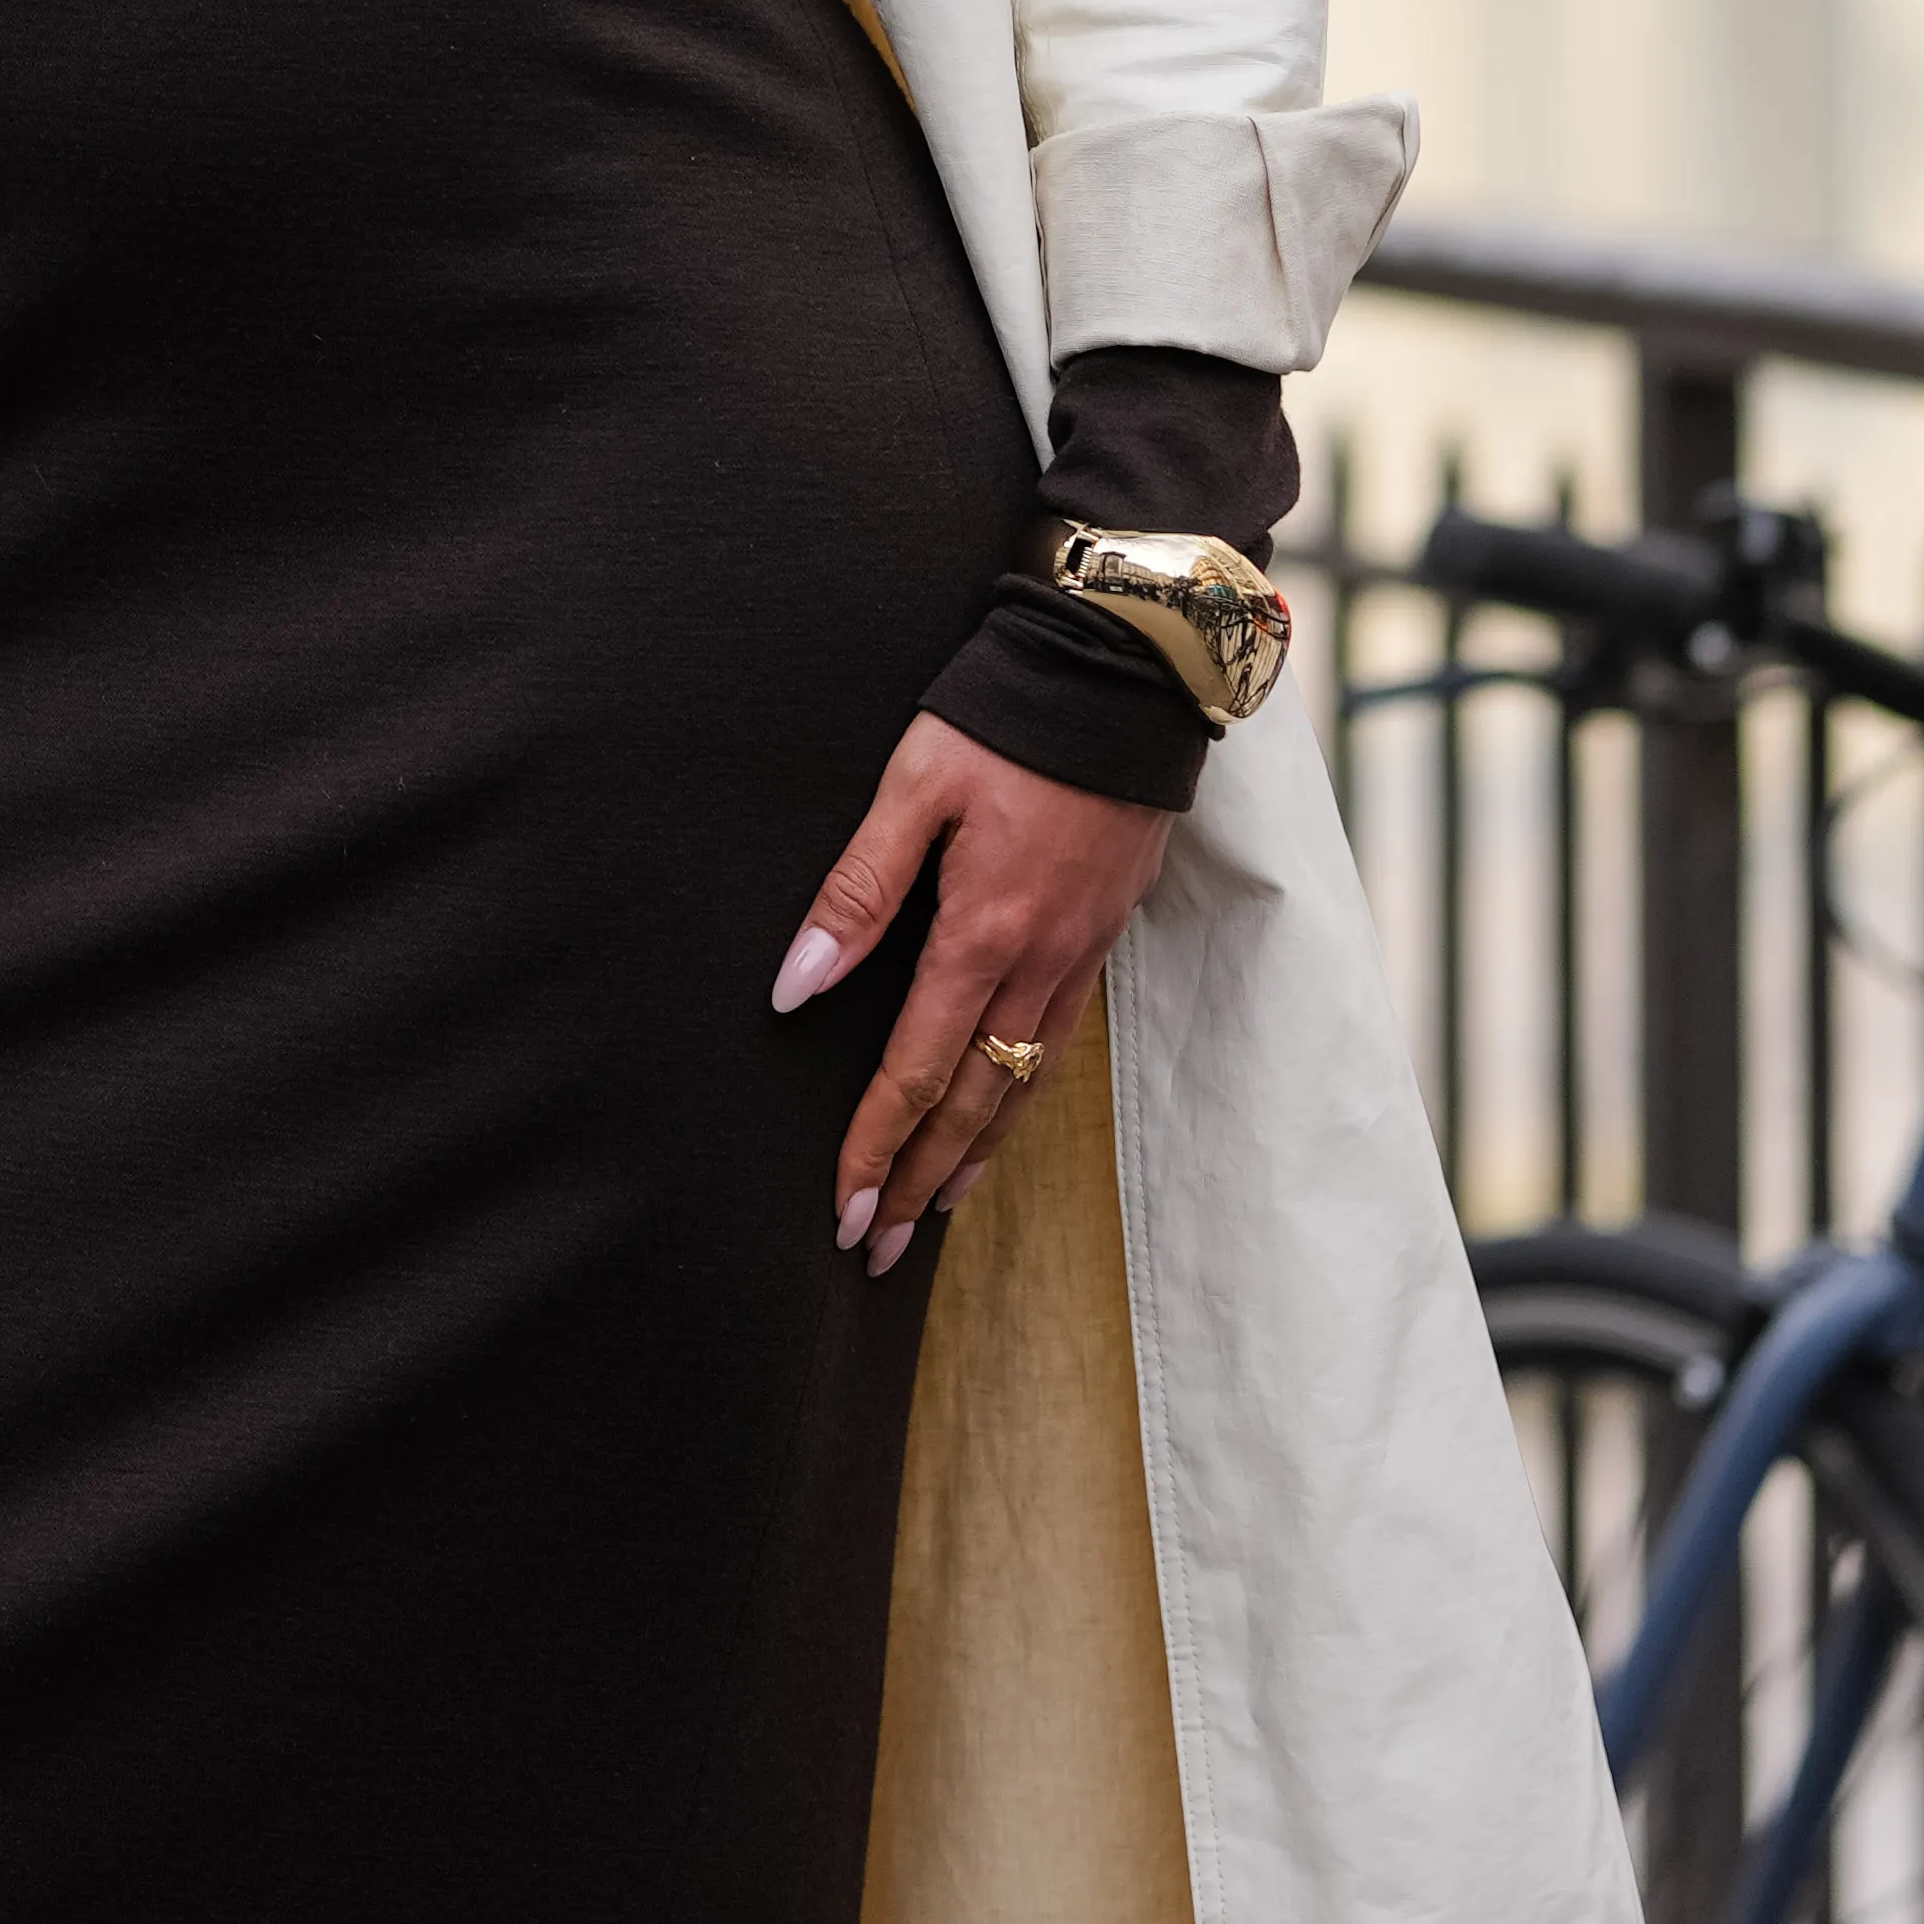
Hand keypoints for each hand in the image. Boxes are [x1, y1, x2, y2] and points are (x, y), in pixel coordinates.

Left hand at [778, 715, 1178, 1271]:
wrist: (1127, 674)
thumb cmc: (1008, 716)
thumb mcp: (913, 783)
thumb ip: (857, 886)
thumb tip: (797, 982)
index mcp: (982, 930)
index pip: (918, 1067)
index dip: (878, 1144)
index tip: (845, 1208)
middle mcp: (1039, 959)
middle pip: (974, 1101)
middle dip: (919, 1180)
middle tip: (874, 1249)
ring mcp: (1080, 953)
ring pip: (1025, 1083)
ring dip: (975, 1155)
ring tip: (934, 1212)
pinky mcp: (1104, 934)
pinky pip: (1061, 1043)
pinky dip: (1026, 1100)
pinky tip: (1005, 1118)